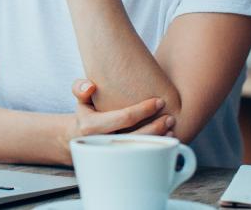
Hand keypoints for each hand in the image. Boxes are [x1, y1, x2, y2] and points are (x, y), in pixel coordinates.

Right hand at [59, 79, 174, 164]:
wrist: (80, 139)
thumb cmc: (86, 115)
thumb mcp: (81, 100)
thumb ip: (80, 88)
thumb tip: (91, 86)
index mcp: (91, 127)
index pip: (124, 118)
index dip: (144, 110)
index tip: (159, 101)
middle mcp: (101, 144)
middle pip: (135, 138)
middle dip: (155, 127)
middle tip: (170, 117)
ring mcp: (110, 156)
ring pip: (139, 151)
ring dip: (158, 141)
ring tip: (170, 128)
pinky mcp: (118, 163)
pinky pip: (140, 159)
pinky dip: (155, 151)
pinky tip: (166, 142)